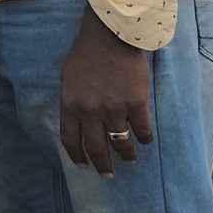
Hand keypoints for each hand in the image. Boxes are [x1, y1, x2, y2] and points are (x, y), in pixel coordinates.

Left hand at [60, 12, 153, 175]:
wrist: (110, 37)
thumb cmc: (86, 55)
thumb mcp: (68, 79)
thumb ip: (72, 103)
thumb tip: (77, 124)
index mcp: (70, 105)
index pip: (71, 140)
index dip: (77, 156)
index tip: (84, 166)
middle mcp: (90, 111)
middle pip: (96, 148)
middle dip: (102, 165)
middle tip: (108, 175)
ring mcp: (114, 109)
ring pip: (121, 143)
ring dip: (126, 155)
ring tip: (129, 159)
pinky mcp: (136, 104)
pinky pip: (142, 130)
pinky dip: (144, 138)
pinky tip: (145, 140)